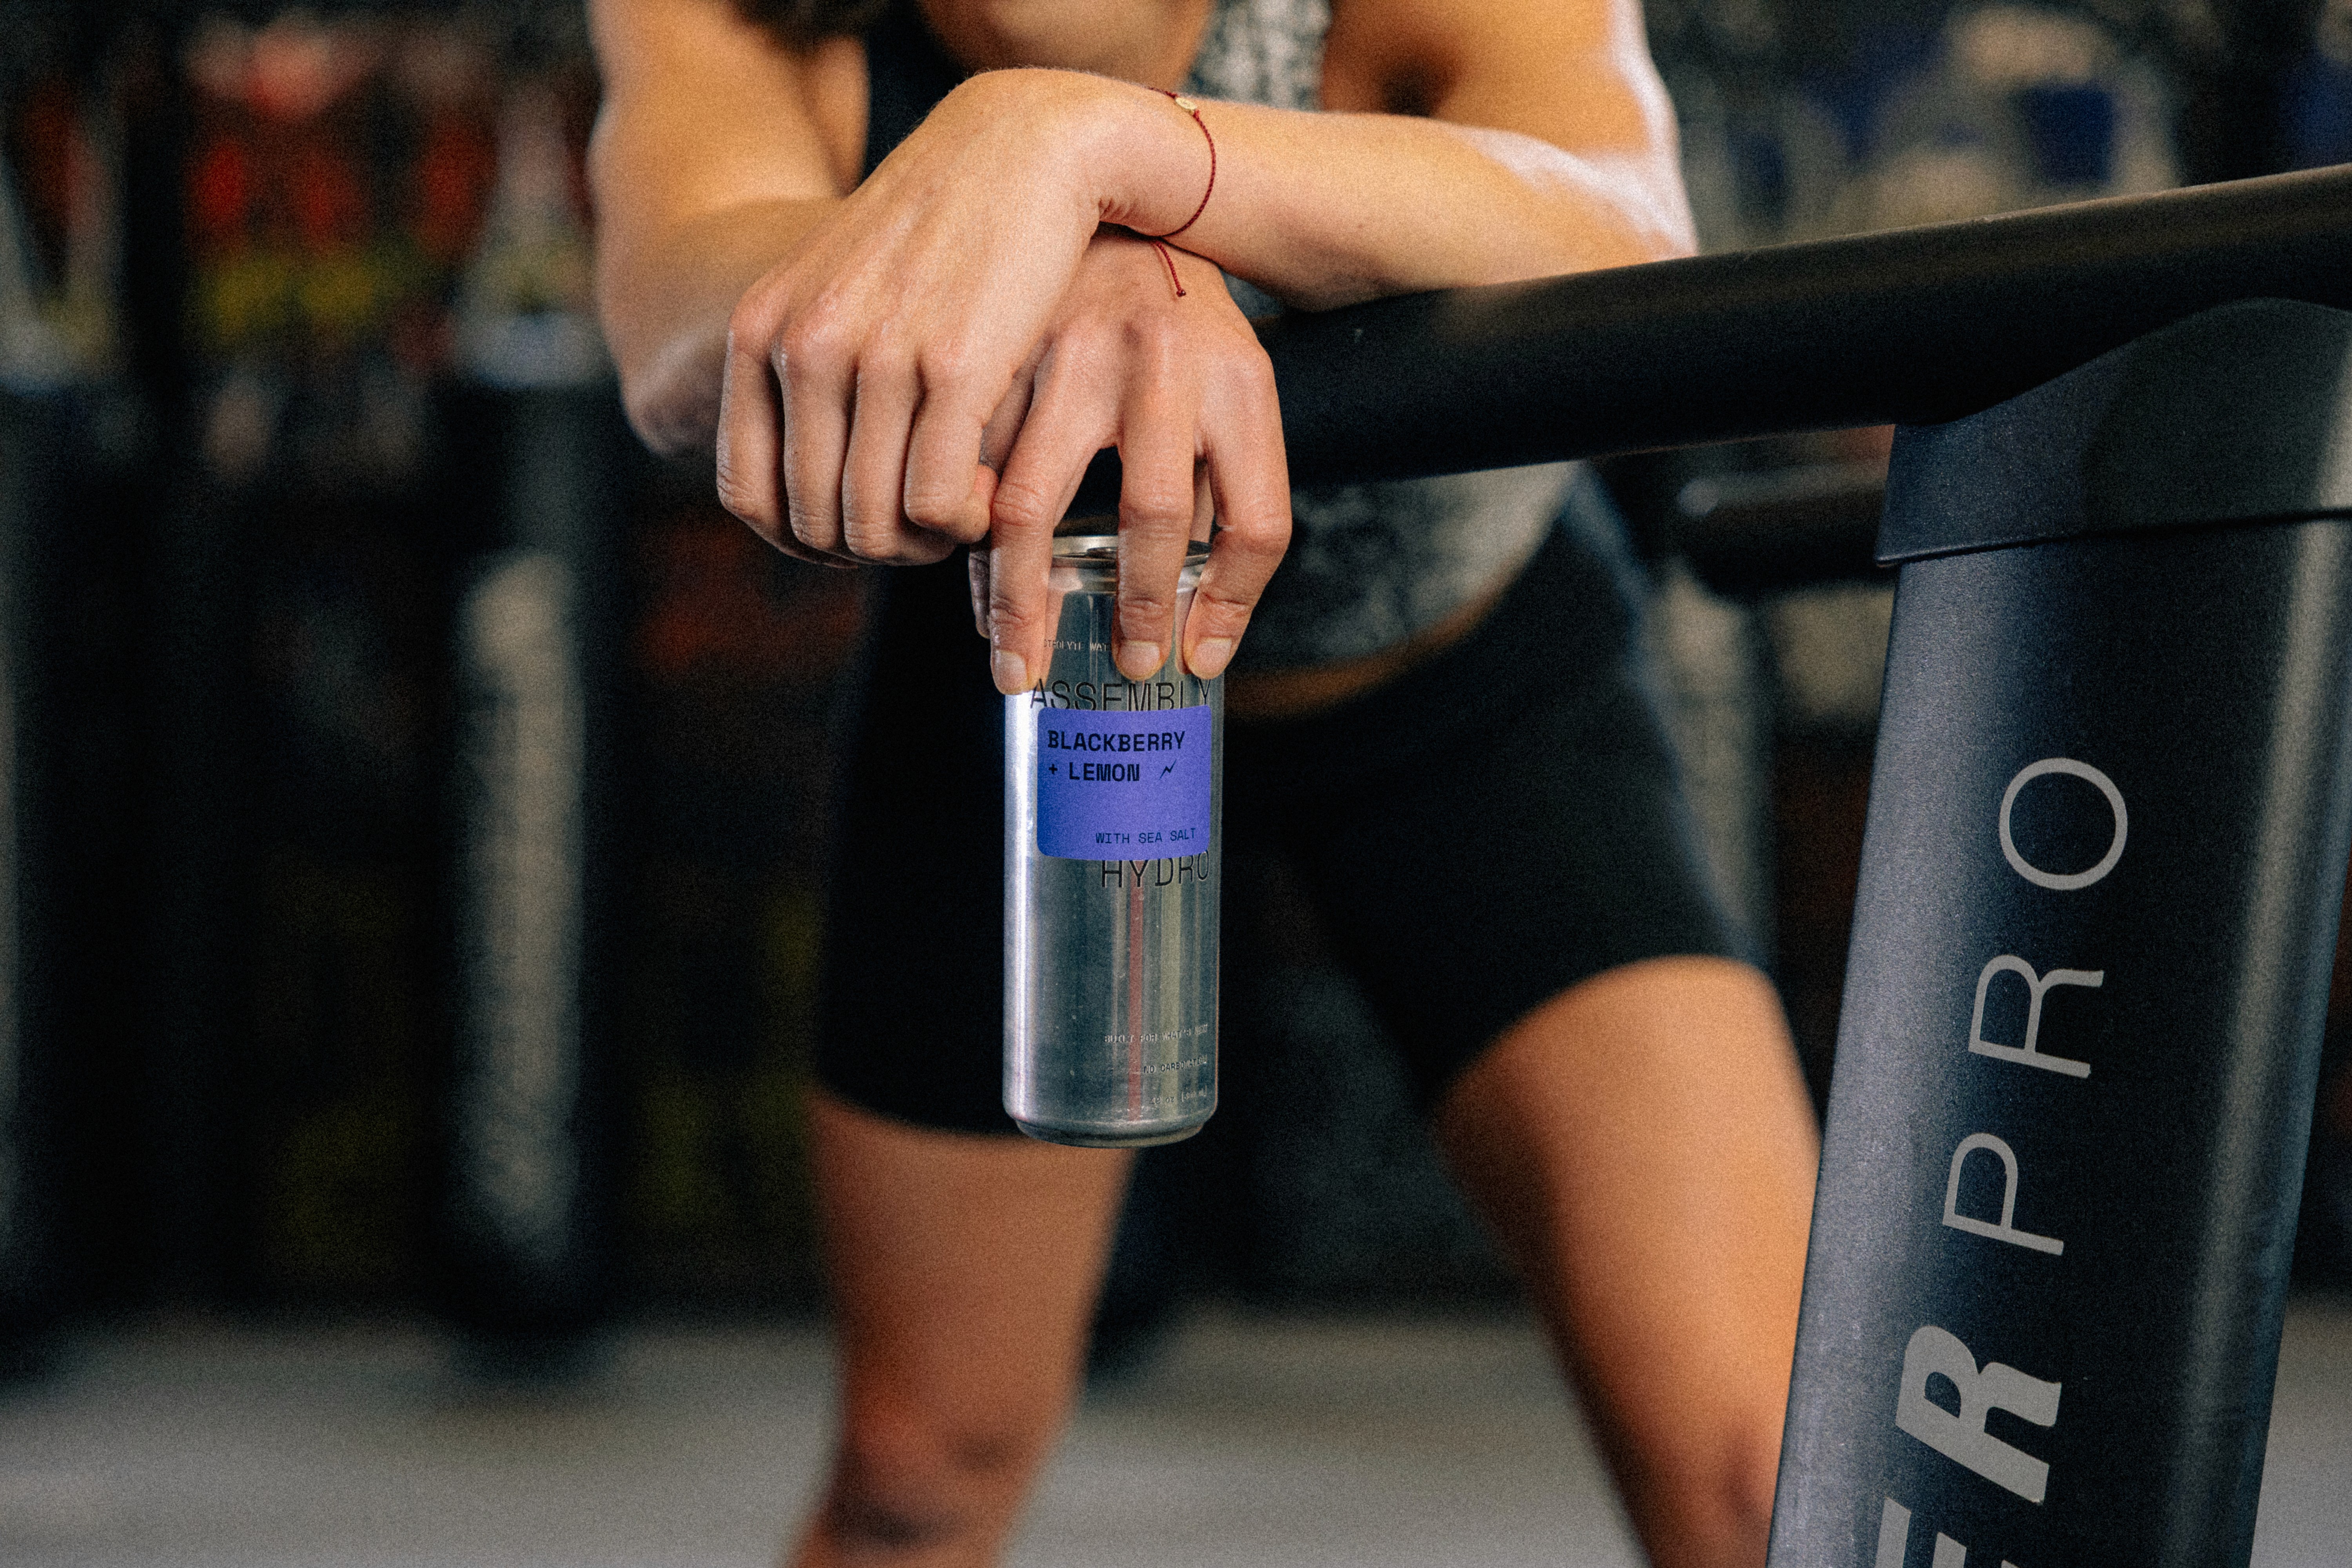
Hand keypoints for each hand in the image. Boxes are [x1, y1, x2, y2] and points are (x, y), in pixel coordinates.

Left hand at [714, 69, 1122, 568]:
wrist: (1017, 149)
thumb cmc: (936, 233)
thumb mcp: (839, 292)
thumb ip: (807, 370)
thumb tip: (809, 482)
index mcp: (763, 330)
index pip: (751, 494)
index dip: (804, 542)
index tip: (858, 537)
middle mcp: (807, 345)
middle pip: (815, 519)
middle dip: (871, 549)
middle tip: (921, 535)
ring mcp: (879, 356)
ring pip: (876, 521)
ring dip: (921, 545)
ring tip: (960, 519)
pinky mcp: (957, 366)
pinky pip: (938, 500)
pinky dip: (961, 523)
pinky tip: (990, 497)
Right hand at [973, 230, 1288, 691]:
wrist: (1105, 197)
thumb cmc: (1176, 327)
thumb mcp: (1225, 394)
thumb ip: (1215, 502)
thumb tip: (1192, 639)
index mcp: (1240, 377)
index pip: (1257, 520)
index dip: (1228, 605)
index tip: (1185, 658)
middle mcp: (1164, 359)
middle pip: (1152, 515)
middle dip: (1126, 610)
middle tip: (1099, 674)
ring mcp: (1071, 351)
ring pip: (1029, 503)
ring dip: (1015, 598)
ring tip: (1014, 659)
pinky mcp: (997, 352)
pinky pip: (967, 469)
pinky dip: (964, 536)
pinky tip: (970, 576)